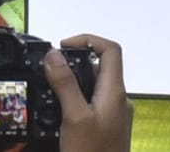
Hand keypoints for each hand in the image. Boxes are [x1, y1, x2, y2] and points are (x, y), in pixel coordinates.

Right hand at [49, 34, 131, 151]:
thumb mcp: (74, 116)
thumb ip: (65, 83)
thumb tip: (54, 54)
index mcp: (115, 92)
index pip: (111, 49)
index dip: (88, 39)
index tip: (63, 46)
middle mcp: (119, 101)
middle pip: (102, 67)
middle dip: (75, 62)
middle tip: (50, 69)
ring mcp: (115, 116)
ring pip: (95, 87)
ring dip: (74, 82)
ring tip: (50, 90)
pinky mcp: (107, 130)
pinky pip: (93, 104)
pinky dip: (76, 100)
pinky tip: (59, 113)